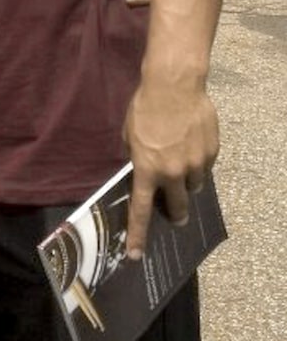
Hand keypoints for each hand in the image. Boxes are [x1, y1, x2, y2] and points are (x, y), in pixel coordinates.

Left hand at [122, 78, 217, 257]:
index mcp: (147, 171)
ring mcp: (196, 164)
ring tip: (182, 163)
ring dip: (187, 182)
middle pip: (178, 207)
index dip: (139, 236)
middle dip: (176, 214)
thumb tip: (141, 170)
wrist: (174, 85)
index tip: (137, 255)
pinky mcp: (211, 152)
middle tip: (176, 215)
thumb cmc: (145, 108)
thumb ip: (137, 158)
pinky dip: (199, 163)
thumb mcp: (130, 136)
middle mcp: (173, 173)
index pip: (142, 212)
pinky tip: (192, 145)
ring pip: (194, 186)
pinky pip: (205, 167)